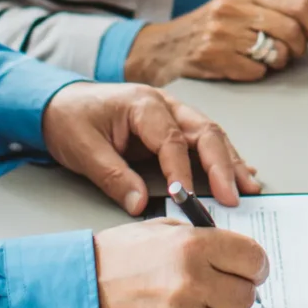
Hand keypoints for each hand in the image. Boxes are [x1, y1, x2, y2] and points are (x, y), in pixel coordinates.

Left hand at [41, 81, 260, 215]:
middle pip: (205, 132)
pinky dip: (223, 158)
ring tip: (248, 187)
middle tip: (236, 196)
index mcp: (142, 104)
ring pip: (210, 135)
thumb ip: (114, 177)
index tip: (185, 199)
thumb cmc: (70, 119)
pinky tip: (239, 172)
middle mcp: (165, 105)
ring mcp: (172, 113)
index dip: (181, 171)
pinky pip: (203, 141)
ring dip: (231, 162)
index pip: (171, 140)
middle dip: (223, 165)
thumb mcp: (84, 150)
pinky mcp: (172, 126)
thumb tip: (139, 205)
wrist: (58, 102)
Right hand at [93, 220, 268, 307]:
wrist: (77, 293)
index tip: (253, 269)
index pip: (252, 259)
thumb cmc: (114, 260)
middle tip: (220, 287)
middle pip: (246, 294)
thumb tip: (232, 249)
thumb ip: (201, 237)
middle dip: (236, 290)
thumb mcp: (160, 231)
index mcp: (194, 246)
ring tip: (177, 299)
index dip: (255, 265)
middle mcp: (193, 280)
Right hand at [123, 0, 307, 85]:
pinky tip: (245, 66)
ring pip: (277, 53)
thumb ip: (277, 9)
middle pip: (292, 30)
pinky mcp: (215, 58)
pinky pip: (257, 72)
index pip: (298, 3)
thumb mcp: (240, 4)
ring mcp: (223, 34)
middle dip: (301, 47)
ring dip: (280, 61)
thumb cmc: (214, 26)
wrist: (166, 46)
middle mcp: (234, 8)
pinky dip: (258, 73)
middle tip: (294, 54)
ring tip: (267, 58)